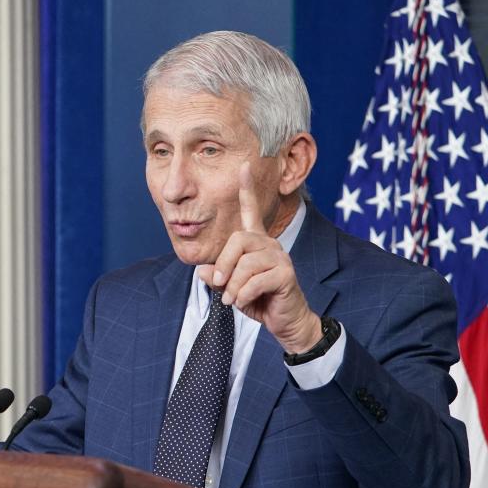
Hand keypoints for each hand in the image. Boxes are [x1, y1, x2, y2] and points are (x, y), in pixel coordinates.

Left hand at [196, 162, 322, 353]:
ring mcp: (280, 257)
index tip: (244, 166)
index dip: (247, 190)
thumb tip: (202, 271)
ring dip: (233, 286)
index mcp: (256, 243)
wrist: (285, 321)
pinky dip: (243, 295)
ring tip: (232, 300)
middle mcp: (269, 244)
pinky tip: (243, 302)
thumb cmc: (258, 300)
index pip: (250, 212)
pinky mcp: (286, 274)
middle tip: (219, 285)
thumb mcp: (230, 288)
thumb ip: (216, 276)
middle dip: (224, 264)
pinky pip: (255, 281)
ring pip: (245, 264)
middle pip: (238, 240)